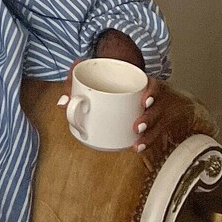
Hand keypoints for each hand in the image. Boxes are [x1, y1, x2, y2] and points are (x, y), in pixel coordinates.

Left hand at [57, 32, 182, 157]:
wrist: (111, 75)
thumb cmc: (101, 76)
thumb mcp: (87, 73)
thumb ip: (74, 82)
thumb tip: (63, 102)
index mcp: (139, 80)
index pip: (153, 84)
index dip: (153, 92)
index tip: (145, 101)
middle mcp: (149, 95)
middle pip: (157, 108)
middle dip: (149, 119)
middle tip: (136, 127)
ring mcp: (151, 110)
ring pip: (158, 123)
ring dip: (149, 135)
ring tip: (137, 143)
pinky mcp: (149, 121)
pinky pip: (153, 133)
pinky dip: (146, 141)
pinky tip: (137, 148)